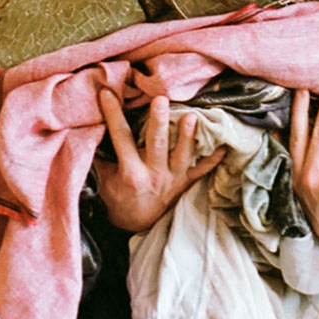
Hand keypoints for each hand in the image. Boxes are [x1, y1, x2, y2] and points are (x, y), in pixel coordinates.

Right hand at [93, 88, 225, 231]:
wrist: (137, 225)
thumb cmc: (119, 199)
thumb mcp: (104, 181)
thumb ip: (102, 157)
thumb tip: (93, 127)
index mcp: (130, 172)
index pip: (120, 137)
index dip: (113, 114)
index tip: (108, 93)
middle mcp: (153, 173)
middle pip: (157, 144)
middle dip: (158, 121)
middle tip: (160, 100)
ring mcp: (173, 178)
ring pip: (183, 155)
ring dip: (188, 136)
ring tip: (192, 116)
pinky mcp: (186, 182)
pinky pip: (202, 170)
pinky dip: (214, 159)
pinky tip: (225, 145)